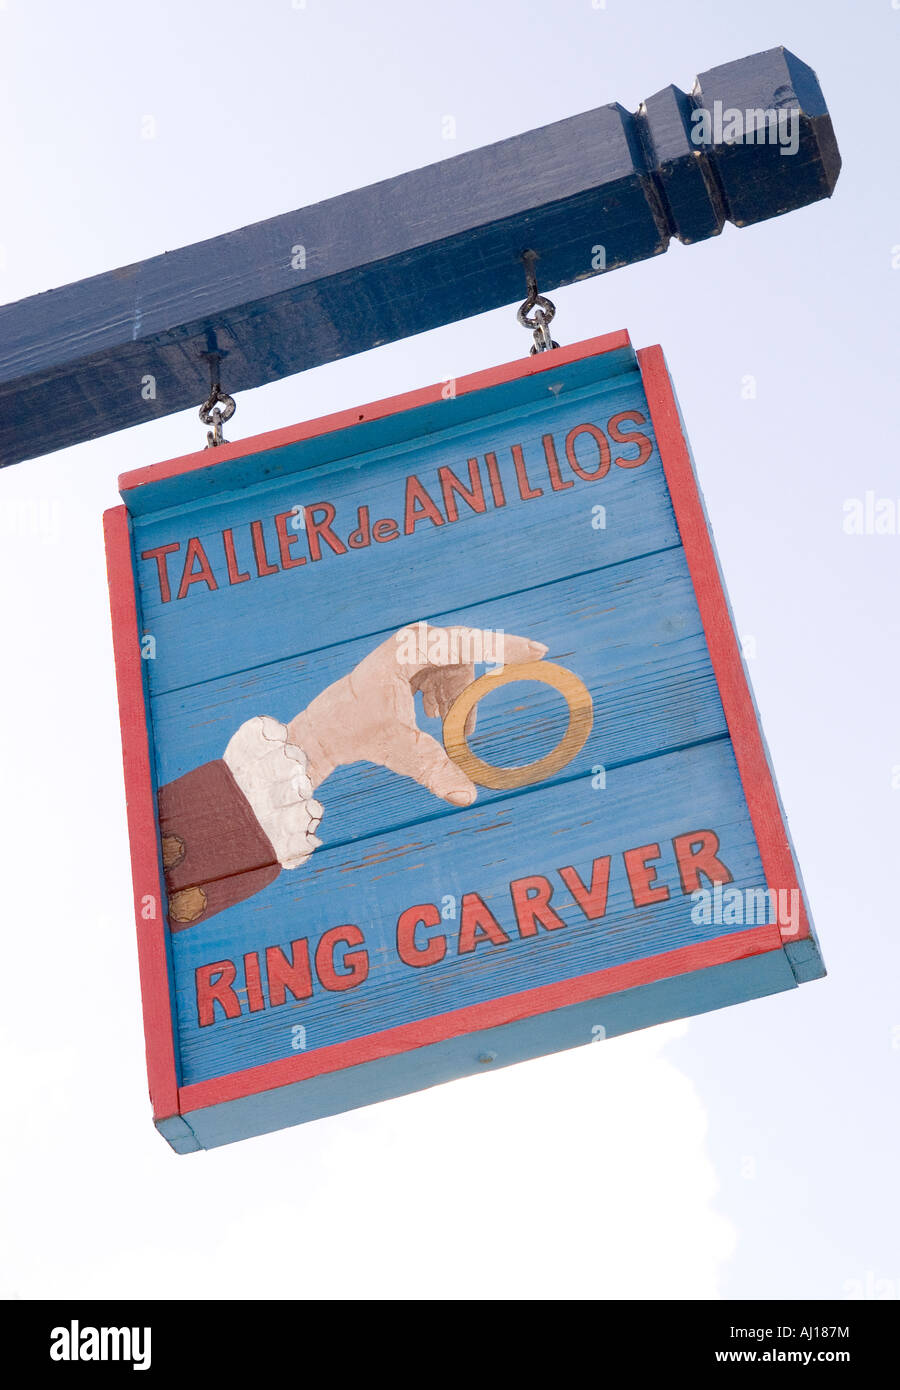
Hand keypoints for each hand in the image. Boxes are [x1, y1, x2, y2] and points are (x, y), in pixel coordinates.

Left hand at [287, 624, 547, 804]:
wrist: (325, 729)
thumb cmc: (356, 731)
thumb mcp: (399, 750)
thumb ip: (435, 769)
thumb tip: (468, 796)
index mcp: (409, 651)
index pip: (467, 643)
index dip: (505, 647)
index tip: (539, 651)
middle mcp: (413, 643)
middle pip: (466, 661)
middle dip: (474, 692)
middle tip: (489, 710)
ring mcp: (412, 650)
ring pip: (458, 672)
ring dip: (459, 702)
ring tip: (442, 728)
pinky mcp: (411, 662)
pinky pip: (447, 676)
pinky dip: (449, 699)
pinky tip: (433, 716)